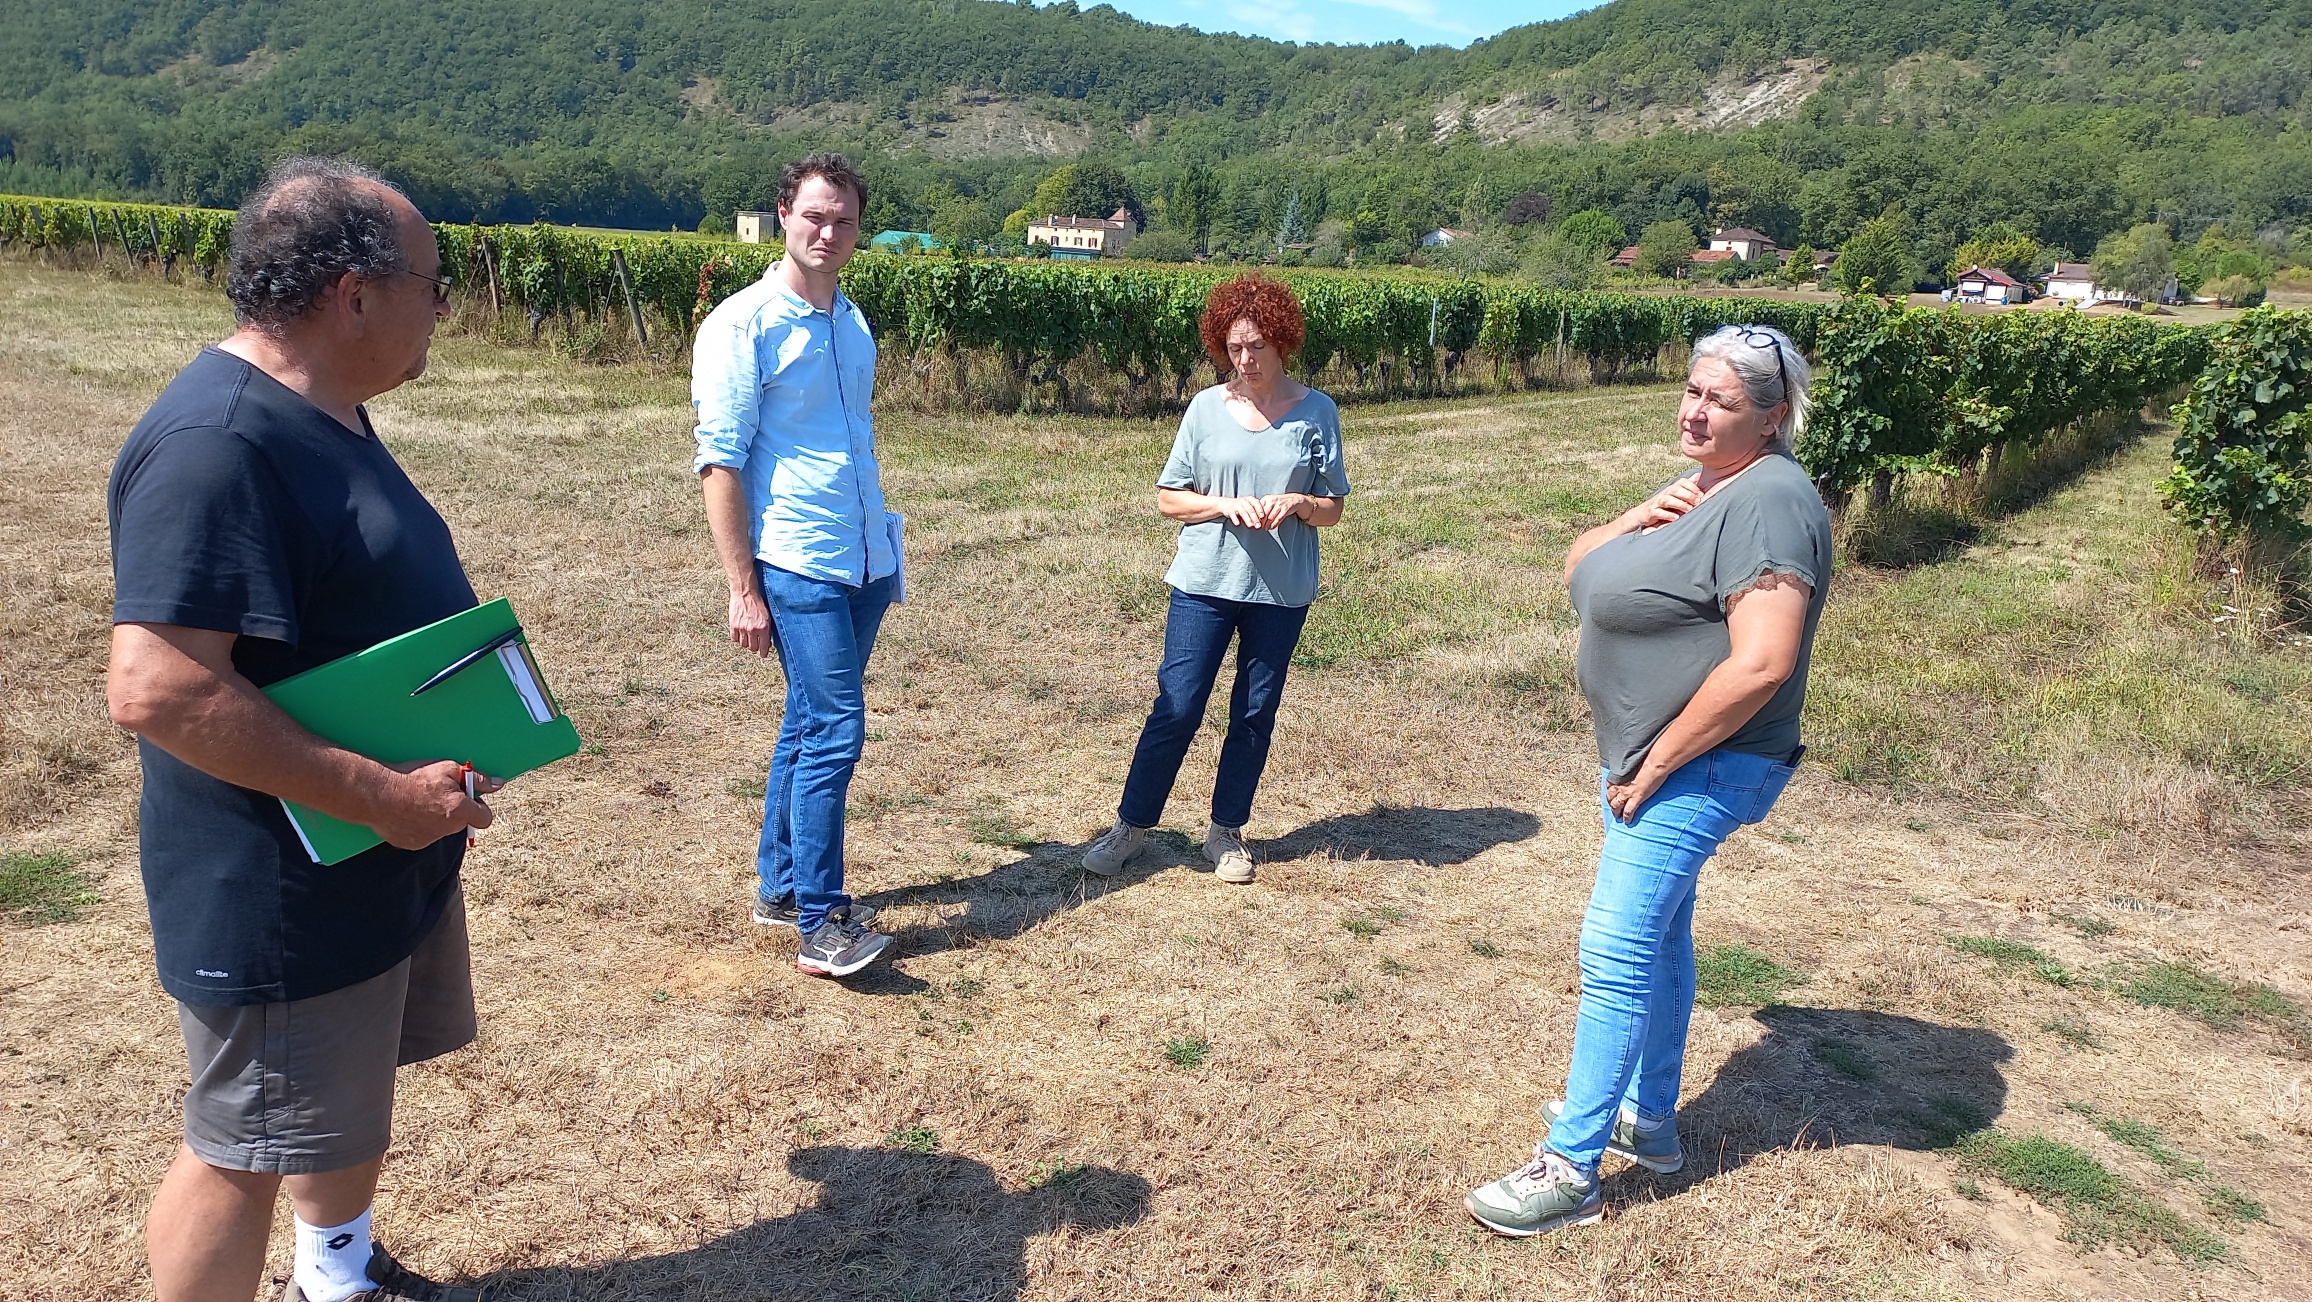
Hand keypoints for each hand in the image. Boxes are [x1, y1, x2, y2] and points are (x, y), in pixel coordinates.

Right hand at [368, 760, 502, 849]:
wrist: (375, 793)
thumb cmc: (413, 778)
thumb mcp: (448, 769)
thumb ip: (477, 779)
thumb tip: (498, 784)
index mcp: (459, 811)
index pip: (485, 818)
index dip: (479, 807)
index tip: (470, 799)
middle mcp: (447, 829)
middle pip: (462, 822)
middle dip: (456, 810)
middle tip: (439, 794)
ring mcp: (429, 839)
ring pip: (442, 829)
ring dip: (437, 818)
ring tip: (419, 801)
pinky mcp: (412, 844)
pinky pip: (424, 836)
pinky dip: (419, 826)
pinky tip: (407, 812)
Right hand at [729, 584, 772, 656]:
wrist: (745, 593)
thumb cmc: (758, 604)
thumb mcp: (768, 617)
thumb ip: (768, 630)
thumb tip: (767, 642)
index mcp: (763, 628)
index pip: (763, 648)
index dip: (763, 653)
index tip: (763, 654)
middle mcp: (752, 630)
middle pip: (752, 648)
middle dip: (755, 647)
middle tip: (756, 643)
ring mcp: (742, 628)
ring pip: (743, 645)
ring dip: (746, 642)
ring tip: (748, 636)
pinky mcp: (733, 625)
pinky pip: (734, 639)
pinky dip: (737, 638)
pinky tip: (741, 633)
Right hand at [1214, 496, 1268, 527]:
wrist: (1227, 504)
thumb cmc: (1242, 506)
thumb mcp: (1250, 506)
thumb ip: (1257, 511)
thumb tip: (1265, 520)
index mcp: (1250, 499)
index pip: (1256, 503)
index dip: (1260, 510)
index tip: (1263, 517)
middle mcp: (1243, 501)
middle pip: (1250, 509)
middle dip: (1255, 518)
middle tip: (1259, 526)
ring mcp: (1236, 505)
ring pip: (1243, 512)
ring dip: (1247, 520)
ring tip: (1251, 526)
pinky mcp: (1230, 510)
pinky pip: (1233, 515)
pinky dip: (1235, 519)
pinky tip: (1238, 524)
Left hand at [1254, 493, 1306, 528]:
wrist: (1293, 500)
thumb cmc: (1278, 503)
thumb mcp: (1269, 502)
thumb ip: (1262, 508)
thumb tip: (1253, 519)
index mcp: (1266, 498)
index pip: (1258, 508)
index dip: (1255, 517)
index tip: (1253, 523)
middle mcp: (1272, 500)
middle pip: (1264, 513)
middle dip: (1261, 522)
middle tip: (1258, 527)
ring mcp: (1279, 504)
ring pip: (1271, 517)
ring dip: (1267, 524)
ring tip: (1265, 528)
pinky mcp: (1286, 509)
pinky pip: (1278, 518)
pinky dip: (1274, 524)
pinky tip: (1271, 528)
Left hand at [1605, 764, 1667, 822]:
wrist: (1654, 765)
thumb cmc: (1646, 760)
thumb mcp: (1633, 764)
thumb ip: (1629, 769)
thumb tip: (1631, 768)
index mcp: (1619, 775)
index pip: (1609, 784)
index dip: (1610, 790)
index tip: (1611, 793)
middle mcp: (1620, 785)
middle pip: (1610, 797)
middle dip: (1611, 802)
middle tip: (1613, 807)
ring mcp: (1627, 793)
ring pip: (1616, 806)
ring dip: (1616, 812)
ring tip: (1618, 817)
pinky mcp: (1636, 799)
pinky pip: (1628, 811)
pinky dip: (1627, 817)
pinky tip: (1627, 822)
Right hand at [1634, 478, 1703, 531]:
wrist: (1641, 514)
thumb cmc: (1661, 505)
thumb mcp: (1673, 495)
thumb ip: (1686, 486)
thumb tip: (1698, 475)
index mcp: (1670, 489)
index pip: (1681, 482)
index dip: (1692, 486)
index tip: (1701, 494)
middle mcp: (1663, 494)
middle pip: (1675, 490)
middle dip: (1687, 495)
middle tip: (1697, 502)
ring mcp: (1656, 503)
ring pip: (1667, 500)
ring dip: (1679, 504)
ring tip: (1689, 510)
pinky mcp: (1650, 513)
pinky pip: (1658, 512)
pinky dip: (1667, 515)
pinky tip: (1676, 518)